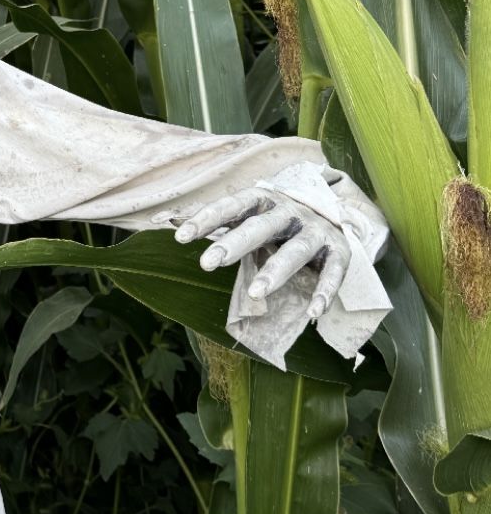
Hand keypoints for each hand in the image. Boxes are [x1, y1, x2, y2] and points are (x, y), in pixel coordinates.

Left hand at [173, 187, 349, 318]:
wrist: (336, 212)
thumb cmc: (278, 220)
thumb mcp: (251, 215)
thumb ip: (222, 222)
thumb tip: (173, 225)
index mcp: (263, 200)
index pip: (231, 206)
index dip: (207, 219)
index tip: (180, 237)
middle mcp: (290, 212)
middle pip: (260, 227)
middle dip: (234, 243)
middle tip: (207, 263)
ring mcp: (316, 231)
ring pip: (295, 251)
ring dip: (274, 272)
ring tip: (254, 294)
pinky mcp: (339, 251)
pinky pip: (333, 273)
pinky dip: (324, 293)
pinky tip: (313, 313)